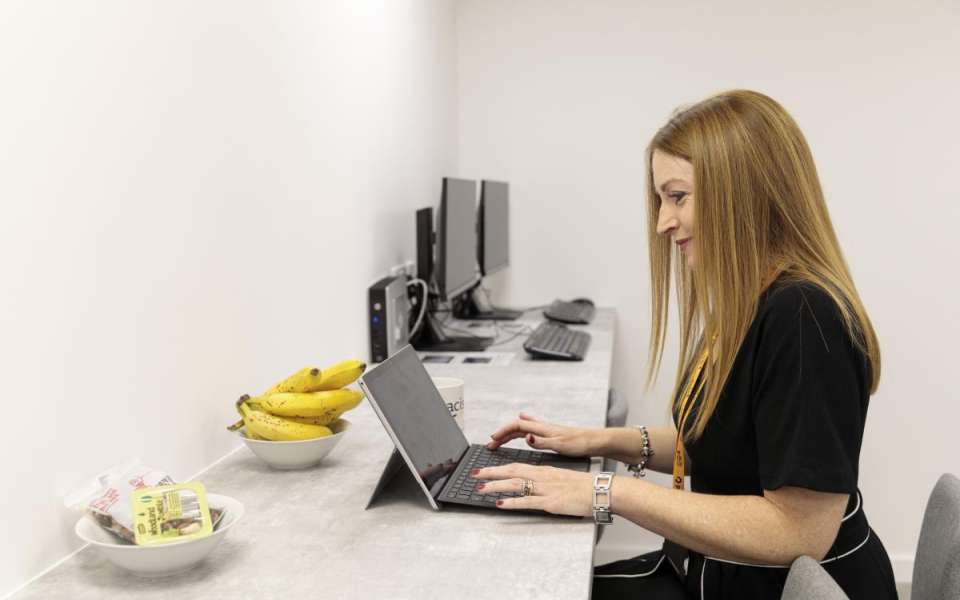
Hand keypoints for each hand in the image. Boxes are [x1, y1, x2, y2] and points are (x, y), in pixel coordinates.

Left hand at [473, 463, 594, 516]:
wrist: (601, 491)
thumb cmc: (585, 486)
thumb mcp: (561, 479)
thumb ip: (546, 480)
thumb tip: (534, 484)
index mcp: (544, 471)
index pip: (516, 466)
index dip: (498, 468)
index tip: (484, 469)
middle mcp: (542, 477)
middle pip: (511, 471)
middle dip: (491, 473)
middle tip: (474, 475)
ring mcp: (546, 489)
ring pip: (515, 484)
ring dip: (496, 486)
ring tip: (481, 489)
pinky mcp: (550, 502)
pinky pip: (526, 501)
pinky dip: (511, 502)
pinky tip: (499, 504)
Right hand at [485, 413, 596, 456]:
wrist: (596, 441)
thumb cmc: (581, 443)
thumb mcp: (561, 445)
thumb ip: (542, 442)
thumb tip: (527, 438)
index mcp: (543, 429)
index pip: (516, 426)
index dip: (502, 432)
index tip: (492, 440)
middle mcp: (543, 427)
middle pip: (516, 427)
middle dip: (502, 434)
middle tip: (491, 444)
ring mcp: (546, 430)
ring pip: (522, 429)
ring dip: (509, 434)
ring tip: (499, 441)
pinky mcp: (551, 434)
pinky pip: (530, 430)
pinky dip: (521, 432)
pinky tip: (521, 433)